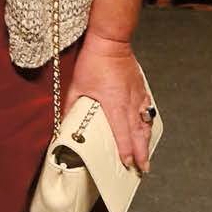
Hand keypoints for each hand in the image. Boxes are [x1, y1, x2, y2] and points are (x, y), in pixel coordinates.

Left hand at [62, 33, 153, 174]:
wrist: (111, 42)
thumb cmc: (94, 62)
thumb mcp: (77, 86)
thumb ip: (71, 108)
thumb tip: (63, 124)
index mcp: (114, 104)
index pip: (121, 133)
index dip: (125, 150)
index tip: (126, 163)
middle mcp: (129, 103)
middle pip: (138, 134)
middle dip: (142, 153)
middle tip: (143, 168)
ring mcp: (138, 96)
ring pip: (145, 124)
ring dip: (146, 141)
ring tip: (147, 155)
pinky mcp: (141, 89)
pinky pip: (147, 110)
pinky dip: (148, 123)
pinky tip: (148, 129)